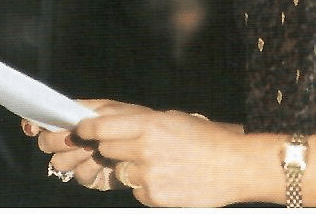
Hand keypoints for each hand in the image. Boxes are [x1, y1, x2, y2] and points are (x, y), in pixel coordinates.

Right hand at [21, 100, 152, 190]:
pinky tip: (102, 164)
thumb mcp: (112, 113)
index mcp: (78, 116)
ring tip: (94, 150)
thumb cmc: (135, 122)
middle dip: (58, 141)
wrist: (153, 146)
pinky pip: (79, 175)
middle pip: (47, 142)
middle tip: (77, 140)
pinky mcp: (89, 175)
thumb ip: (88, 118)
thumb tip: (69, 126)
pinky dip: (89, 169)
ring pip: (59, 161)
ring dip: (76, 156)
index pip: (47, 117)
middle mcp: (74, 137)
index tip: (32, 127)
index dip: (35, 122)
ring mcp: (80, 157)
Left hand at [73, 101, 247, 206]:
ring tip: (158, 162)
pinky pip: (135, 189)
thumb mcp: (172, 119)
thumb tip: (110, 124)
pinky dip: (145, 184)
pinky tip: (167, 177)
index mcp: (150, 124)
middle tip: (128, 145)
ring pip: (119, 170)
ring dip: (130, 167)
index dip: (87, 129)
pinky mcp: (152, 196)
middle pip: (105, 149)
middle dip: (110, 147)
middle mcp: (144, 149)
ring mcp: (147, 174)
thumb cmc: (205, 139)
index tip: (81, 129)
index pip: (101, 127)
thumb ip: (141, 123)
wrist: (233, 165)